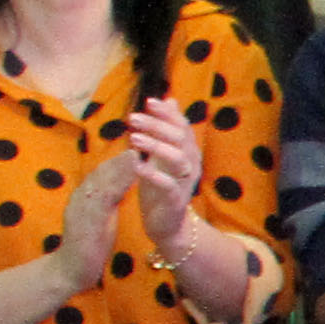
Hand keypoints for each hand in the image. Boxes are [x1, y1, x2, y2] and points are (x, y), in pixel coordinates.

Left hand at [121, 95, 203, 245]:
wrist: (167, 224)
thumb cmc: (161, 186)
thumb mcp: (162, 153)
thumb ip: (166, 128)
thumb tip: (171, 100)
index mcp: (188, 151)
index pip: (182, 126)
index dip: (167, 113)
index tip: (148, 102)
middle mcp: (191, 164)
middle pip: (180, 138)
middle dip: (156, 125)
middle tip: (133, 118)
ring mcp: (185, 183)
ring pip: (177, 158)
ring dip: (155, 146)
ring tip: (133, 138)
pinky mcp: (176, 200)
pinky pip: (168, 184)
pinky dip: (153, 174)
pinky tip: (137, 165)